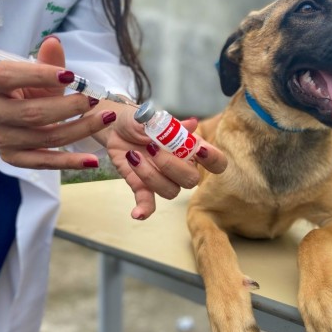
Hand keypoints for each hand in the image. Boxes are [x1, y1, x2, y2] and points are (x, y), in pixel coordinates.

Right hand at [0, 37, 116, 168]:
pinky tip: (93, 161)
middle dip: (69, 107)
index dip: (40, 75)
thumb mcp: (35, 71)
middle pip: (33, 113)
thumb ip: (47, 60)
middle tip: (95, 99)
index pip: (11, 77)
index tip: (72, 76)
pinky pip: (45, 162)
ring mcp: (2, 137)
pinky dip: (70, 162)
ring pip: (46, 138)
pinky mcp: (13, 157)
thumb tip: (55, 43)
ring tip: (106, 119)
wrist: (2, 107)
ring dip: (80, 130)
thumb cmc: (23, 86)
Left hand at [99, 107, 226, 219]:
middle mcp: (181, 167)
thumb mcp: (152, 118)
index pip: (216, 162)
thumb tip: (191, 124)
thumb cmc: (140, 121)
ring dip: (151, 176)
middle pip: (191, 180)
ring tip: (134, 156)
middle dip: (172, 166)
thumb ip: (169, 124)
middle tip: (152, 148)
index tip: (200, 151)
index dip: (214, 160)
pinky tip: (136, 213)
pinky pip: (149, 203)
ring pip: (170, 191)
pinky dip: (144, 209)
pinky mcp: (144, 187)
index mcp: (190, 148)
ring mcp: (163, 179)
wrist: (116, 127)